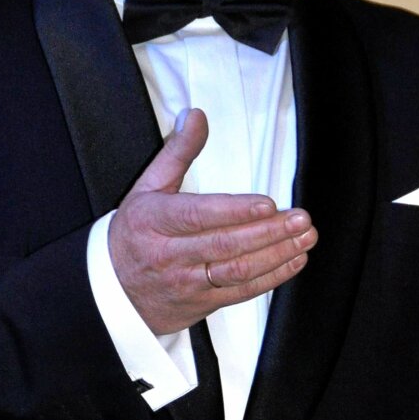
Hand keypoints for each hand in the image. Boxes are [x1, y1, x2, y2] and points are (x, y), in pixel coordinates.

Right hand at [108, 109, 316, 335]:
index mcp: (155, 221)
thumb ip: (177, 152)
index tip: (267, 204)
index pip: (197, 216)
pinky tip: (293, 260)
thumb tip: (195, 117)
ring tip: (304, 237)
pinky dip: (273, 277)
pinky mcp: (204, 303)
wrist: (114, 294)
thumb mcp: (146, 189)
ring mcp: (188, 282)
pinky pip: (242, 292)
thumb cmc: (133, 236)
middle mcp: (170, 254)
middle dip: (268, 232)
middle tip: (299, 218)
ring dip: (277, 255)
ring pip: (237, 272)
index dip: (234, 212)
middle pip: (225, 245)